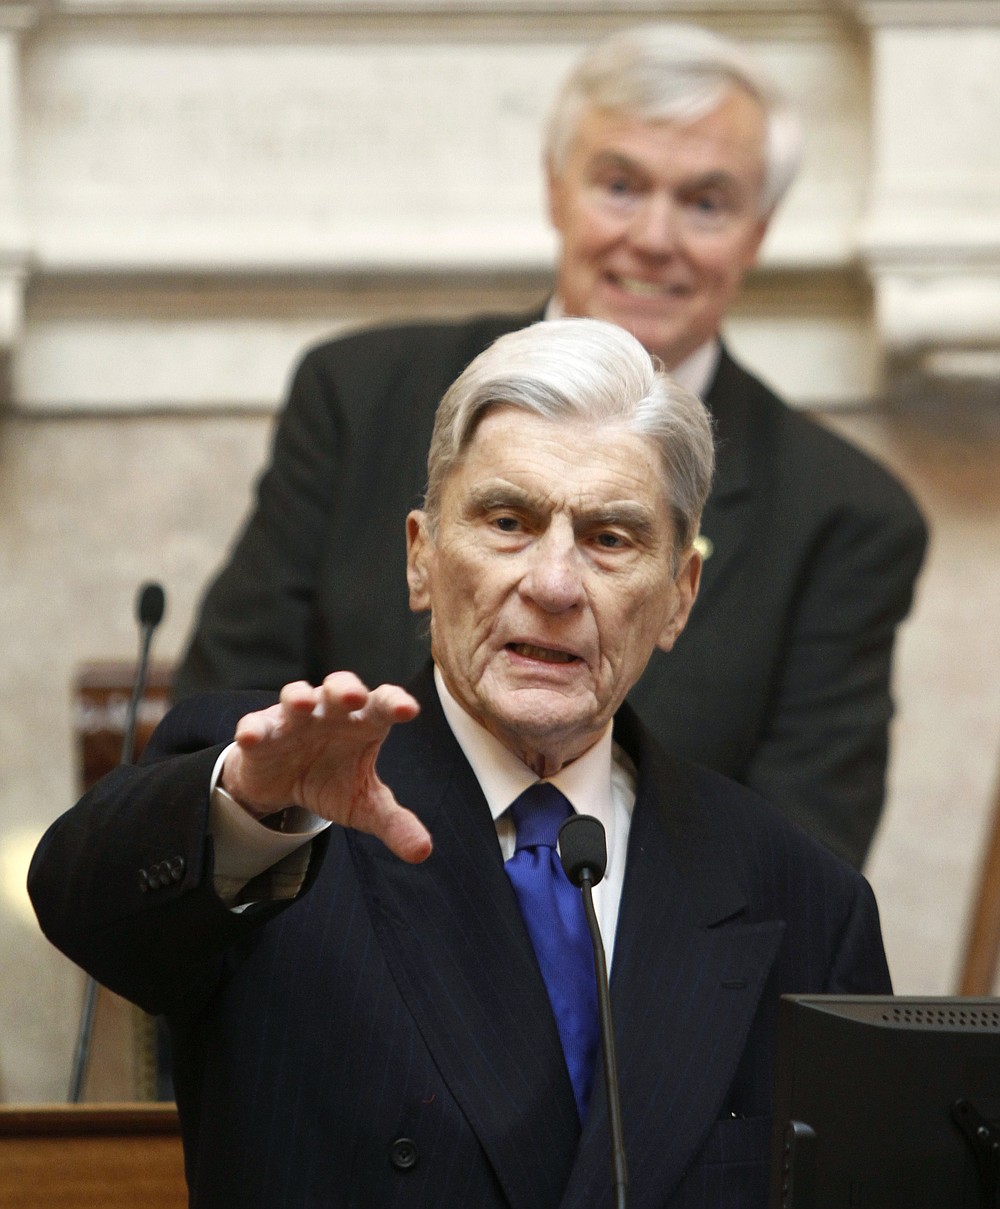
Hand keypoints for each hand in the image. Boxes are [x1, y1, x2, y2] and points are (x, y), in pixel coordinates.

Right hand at [221, 672, 430, 863]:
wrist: (281, 783)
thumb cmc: (331, 779)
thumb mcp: (363, 804)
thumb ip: (394, 823)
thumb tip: (422, 852)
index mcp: (363, 722)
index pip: (383, 704)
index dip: (395, 703)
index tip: (409, 711)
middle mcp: (330, 712)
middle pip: (340, 688)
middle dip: (346, 689)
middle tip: (354, 696)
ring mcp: (294, 718)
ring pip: (296, 696)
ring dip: (299, 697)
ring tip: (303, 703)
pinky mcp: (261, 731)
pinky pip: (256, 724)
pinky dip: (253, 728)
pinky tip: (251, 736)